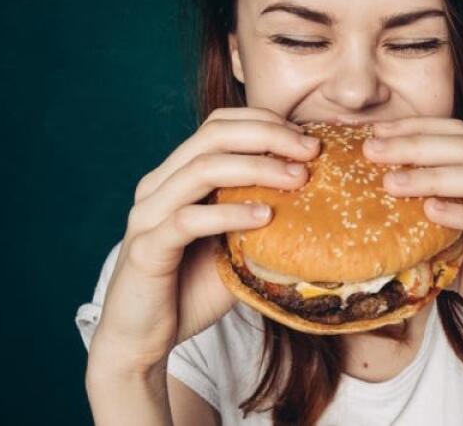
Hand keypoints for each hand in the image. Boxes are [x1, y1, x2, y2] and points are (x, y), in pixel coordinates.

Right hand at [88, 107, 320, 372]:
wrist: (143, 339)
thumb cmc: (192, 289)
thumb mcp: (236, 243)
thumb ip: (260, 215)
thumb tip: (319, 198)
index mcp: (176, 175)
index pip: (218, 125)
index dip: (265, 122)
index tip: (307, 138)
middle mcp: (158, 186)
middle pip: (212, 136)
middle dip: (268, 136)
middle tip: (311, 151)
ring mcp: (148, 215)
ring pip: (201, 170)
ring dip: (256, 168)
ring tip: (297, 178)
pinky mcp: (146, 249)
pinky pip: (188, 220)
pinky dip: (229, 214)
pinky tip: (264, 217)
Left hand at [363, 117, 462, 358]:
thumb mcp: (453, 245)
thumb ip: (426, 221)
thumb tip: (368, 207)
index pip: (461, 134)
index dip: (417, 129)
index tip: (374, 131)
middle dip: (416, 147)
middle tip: (372, 150)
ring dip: (435, 177)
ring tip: (393, 182)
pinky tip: (431, 211)